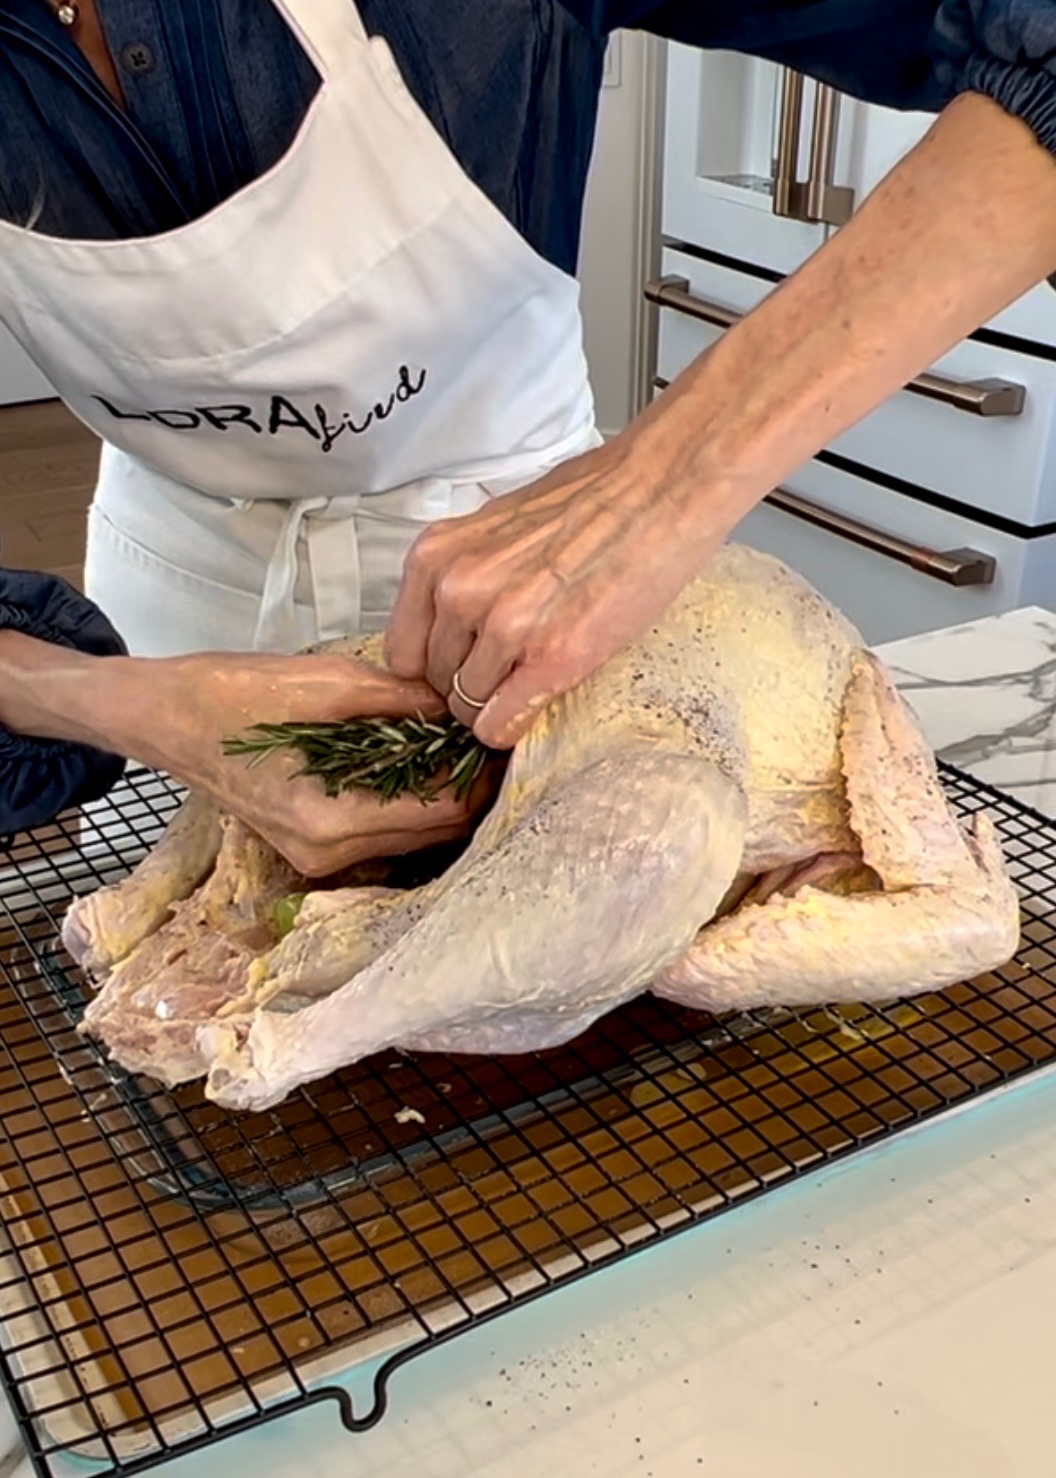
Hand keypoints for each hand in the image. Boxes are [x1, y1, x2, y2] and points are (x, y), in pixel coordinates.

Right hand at [112, 652, 495, 875]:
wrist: (166, 716)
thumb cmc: (232, 693)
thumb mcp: (326, 681)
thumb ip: (401, 699)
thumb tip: (462, 704)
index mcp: (329, 819)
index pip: (441, 812)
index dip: (481, 775)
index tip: (504, 737)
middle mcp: (327, 854)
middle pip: (433, 832)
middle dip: (466, 786)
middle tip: (491, 737)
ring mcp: (318, 858)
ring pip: (412, 836)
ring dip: (440, 795)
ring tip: (458, 744)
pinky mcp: (313, 848)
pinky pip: (384, 832)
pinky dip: (407, 801)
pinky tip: (416, 762)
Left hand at [385, 431, 728, 745]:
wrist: (660, 489)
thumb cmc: (590, 501)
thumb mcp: (496, 528)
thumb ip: (463, 576)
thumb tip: (449, 629)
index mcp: (436, 558)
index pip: (403, 652)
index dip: (438, 665)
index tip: (468, 665)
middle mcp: (459, 592)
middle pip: (437, 684)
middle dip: (471, 684)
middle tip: (514, 666)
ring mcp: (504, 627)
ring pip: (469, 709)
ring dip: (498, 703)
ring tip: (537, 672)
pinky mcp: (552, 657)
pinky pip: (501, 725)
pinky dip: (515, 725)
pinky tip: (540, 701)